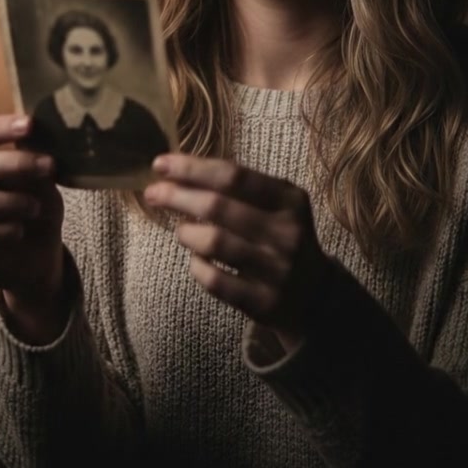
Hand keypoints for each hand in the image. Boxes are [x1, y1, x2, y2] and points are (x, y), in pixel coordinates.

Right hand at [0, 114, 67, 342]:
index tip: (31, 124)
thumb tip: (33, 126)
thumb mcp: (37, 177)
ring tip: (37, 207)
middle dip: (16, 162)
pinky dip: (11, 230)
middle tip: (50, 165)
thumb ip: (29, 153)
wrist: (34, 260)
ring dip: (18, 201)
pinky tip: (21, 231)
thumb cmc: (31, 209)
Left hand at [144, 154, 331, 353]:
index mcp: (290, 199)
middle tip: (153, 193)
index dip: (192, 168)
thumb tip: (177, 170)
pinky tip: (196, 259)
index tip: (160, 164)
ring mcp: (277, 270)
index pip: (234, 175)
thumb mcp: (276, 204)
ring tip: (181, 230)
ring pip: (213, 243)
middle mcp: (287, 232)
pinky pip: (215, 281)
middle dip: (176, 196)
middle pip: (217, 206)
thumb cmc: (280, 236)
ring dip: (186, 233)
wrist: (315, 294)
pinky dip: (197, 266)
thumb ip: (237, 187)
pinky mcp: (264, 303)